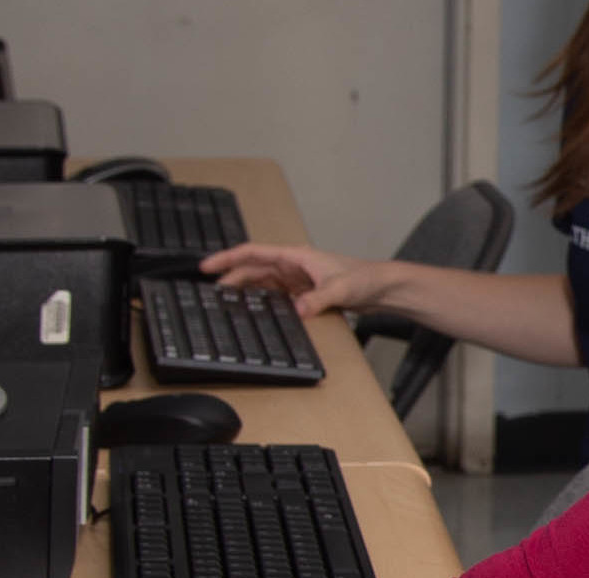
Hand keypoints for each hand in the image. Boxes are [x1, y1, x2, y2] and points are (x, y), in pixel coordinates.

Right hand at [201, 242, 391, 317]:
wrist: (381, 289)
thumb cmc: (364, 278)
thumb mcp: (339, 289)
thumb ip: (318, 299)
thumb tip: (298, 309)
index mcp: (294, 256)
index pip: (253, 253)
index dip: (228, 258)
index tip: (207, 266)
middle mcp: (292, 266)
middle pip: (252, 270)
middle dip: (230, 279)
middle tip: (209, 295)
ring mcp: (297, 280)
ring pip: (261, 284)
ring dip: (244, 292)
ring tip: (225, 305)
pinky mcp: (304, 294)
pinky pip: (276, 297)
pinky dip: (262, 303)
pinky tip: (254, 313)